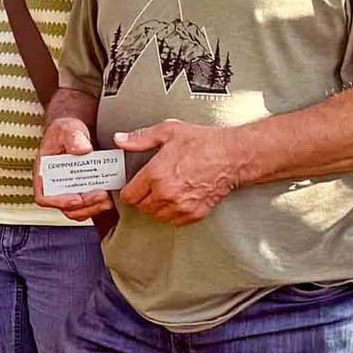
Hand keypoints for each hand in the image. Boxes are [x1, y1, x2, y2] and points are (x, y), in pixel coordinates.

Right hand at [38, 113, 118, 223]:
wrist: (75, 132)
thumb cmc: (66, 131)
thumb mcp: (68, 129)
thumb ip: (74, 138)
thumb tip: (82, 150)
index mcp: (44, 174)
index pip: (44, 197)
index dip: (59, 202)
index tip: (77, 198)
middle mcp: (55, 186)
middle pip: (65, 207)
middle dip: (84, 205)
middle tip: (101, 195)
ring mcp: (69, 191)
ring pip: (77, 211)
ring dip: (93, 208)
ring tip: (107, 198)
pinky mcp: (82, 192)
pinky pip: (88, 205)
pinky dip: (98, 204)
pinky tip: (110, 196)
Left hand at [113, 119, 244, 225]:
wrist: (232, 156)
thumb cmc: (203, 142)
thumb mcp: (169, 131)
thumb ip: (140, 138)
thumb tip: (120, 139)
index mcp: (156, 174)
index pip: (129, 195)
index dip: (129, 189)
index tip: (134, 185)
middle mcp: (166, 194)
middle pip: (141, 207)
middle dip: (143, 197)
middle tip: (150, 186)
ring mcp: (180, 206)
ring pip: (156, 216)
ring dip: (156, 206)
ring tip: (164, 191)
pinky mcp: (194, 214)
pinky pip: (173, 221)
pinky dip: (172, 213)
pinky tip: (177, 199)